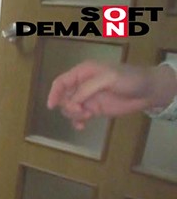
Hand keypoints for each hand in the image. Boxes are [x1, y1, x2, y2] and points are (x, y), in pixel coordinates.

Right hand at [47, 61, 176, 129]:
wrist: (147, 91)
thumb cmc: (130, 79)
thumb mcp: (108, 79)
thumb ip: (87, 88)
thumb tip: (72, 101)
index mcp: (83, 72)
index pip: (61, 82)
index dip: (54, 93)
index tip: (51, 106)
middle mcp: (82, 85)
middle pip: (63, 98)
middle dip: (69, 106)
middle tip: (82, 111)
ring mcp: (87, 98)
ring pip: (69, 108)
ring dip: (74, 115)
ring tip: (87, 116)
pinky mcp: (93, 109)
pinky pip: (78, 117)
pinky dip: (77, 122)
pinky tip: (82, 126)